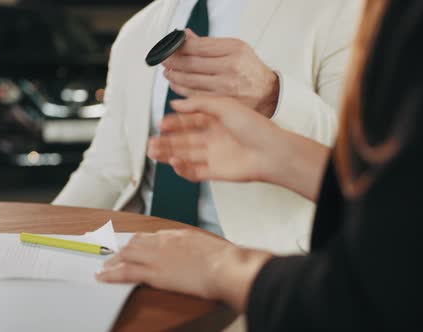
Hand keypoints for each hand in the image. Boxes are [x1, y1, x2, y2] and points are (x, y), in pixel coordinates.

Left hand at [96, 229, 271, 311]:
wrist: (225, 267)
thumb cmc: (224, 260)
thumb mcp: (210, 247)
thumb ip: (197, 248)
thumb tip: (198, 255)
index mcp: (178, 234)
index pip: (152, 236)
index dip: (139, 241)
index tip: (133, 244)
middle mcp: (164, 241)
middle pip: (135, 242)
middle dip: (122, 248)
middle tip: (112, 254)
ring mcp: (157, 256)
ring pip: (127, 254)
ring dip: (113, 260)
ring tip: (104, 266)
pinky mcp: (154, 273)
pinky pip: (126, 272)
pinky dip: (111, 274)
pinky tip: (102, 276)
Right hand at [148, 97, 287, 182]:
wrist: (271, 151)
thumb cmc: (254, 126)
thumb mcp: (224, 105)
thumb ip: (198, 104)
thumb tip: (175, 104)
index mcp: (216, 120)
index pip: (189, 121)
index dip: (174, 122)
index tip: (160, 123)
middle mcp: (213, 138)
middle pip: (183, 139)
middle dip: (166, 140)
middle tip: (151, 140)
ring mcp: (213, 156)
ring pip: (185, 155)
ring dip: (168, 153)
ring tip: (153, 151)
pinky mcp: (215, 172)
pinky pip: (193, 172)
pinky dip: (181, 168)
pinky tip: (173, 161)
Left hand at [162, 29, 278, 117]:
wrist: (267, 93)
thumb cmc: (250, 70)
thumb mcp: (235, 49)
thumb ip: (209, 44)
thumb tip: (185, 35)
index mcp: (234, 50)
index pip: (198, 46)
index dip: (179, 46)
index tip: (171, 46)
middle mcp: (230, 68)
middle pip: (191, 63)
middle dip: (173, 61)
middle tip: (165, 59)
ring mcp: (225, 87)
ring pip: (190, 80)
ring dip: (174, 75)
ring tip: (168, 71)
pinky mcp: (221, 103)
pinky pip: (194, 95)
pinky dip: (180, 89)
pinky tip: (175, 84)